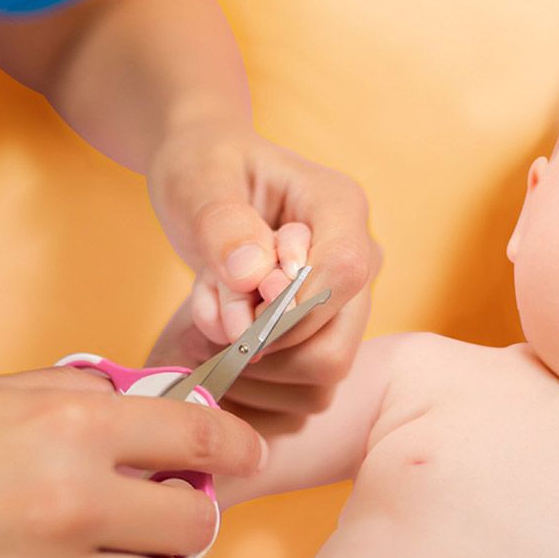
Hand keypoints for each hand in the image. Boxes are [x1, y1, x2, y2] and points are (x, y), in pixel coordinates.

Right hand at [0, 366, 266, 557]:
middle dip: (189, 512)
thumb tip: (154, 405)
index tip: (248, 453)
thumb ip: (83, 395)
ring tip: (120, 549)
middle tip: (162, 504)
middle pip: (198, 525)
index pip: (201, 441)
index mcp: (71, 430)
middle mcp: (71, 506)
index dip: (239, 446)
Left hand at [147, 119, 379, 413]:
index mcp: (341, 207)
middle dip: (261, 345)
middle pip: (336, 346)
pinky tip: (220, 335)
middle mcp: (360, 262)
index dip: (288, 305)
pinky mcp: (326, 337)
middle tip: (209, 313)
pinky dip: (249, 375)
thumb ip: (223, 225)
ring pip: (318, 376)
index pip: (345, 273)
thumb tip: (253, 277)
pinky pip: (299, 389)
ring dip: (249, 362)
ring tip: (209, 315)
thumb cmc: (205, 168)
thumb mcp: (198, 179)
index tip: (235, 298)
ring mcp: (348, 307)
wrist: (208, 181)